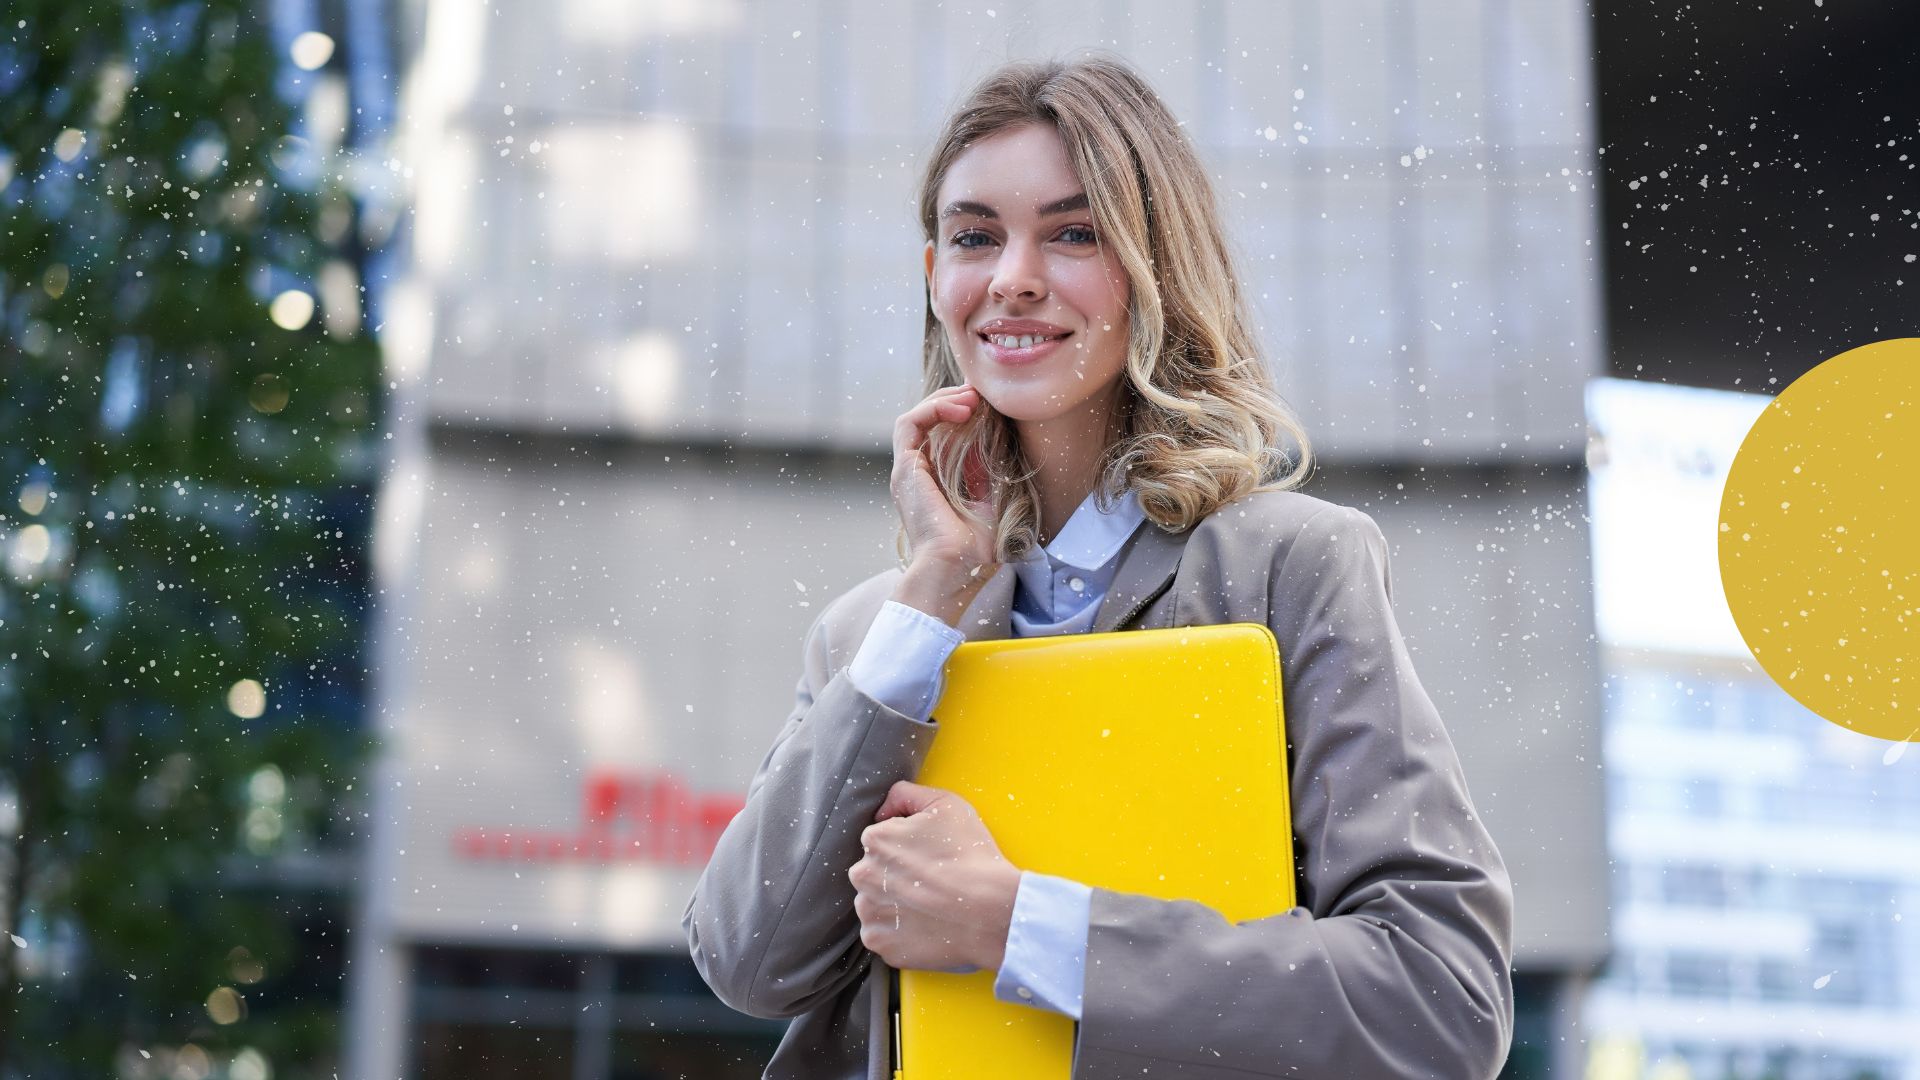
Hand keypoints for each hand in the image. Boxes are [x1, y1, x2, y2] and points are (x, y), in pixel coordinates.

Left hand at [848, 781, 1021, 973]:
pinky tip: (924, 925)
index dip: (907, 846)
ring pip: (875, 903)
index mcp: (875, 840)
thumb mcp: (945, 804)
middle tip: (930, 881)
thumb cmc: (971, 857)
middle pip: (874, 872)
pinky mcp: (880, 943)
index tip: (929, 857)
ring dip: (894, 904)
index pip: (881, 840)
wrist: (991, 911)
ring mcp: (869, 912)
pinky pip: (882, 935)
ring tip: (929, 905)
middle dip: (896, 875)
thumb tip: (884, 808)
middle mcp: (863, 875)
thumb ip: (906, 794)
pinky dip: (899, 933)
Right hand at [891, 383, 997, 572]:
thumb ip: (987, 475)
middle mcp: (914, 473)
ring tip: (973, 398)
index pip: (939, 434)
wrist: (953, 566)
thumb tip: (996, 444)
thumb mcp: (988, 502)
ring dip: (944, 400)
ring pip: (915, 417)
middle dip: (954, 400)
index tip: (986, 403)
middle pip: (927, 421)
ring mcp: (907, 470)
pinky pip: (910, 423)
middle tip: (982, 395)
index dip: (959, 412)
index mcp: (930, 482)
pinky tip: (962, 409)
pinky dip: (934, 408)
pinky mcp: (905, 468)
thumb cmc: (971, 548)